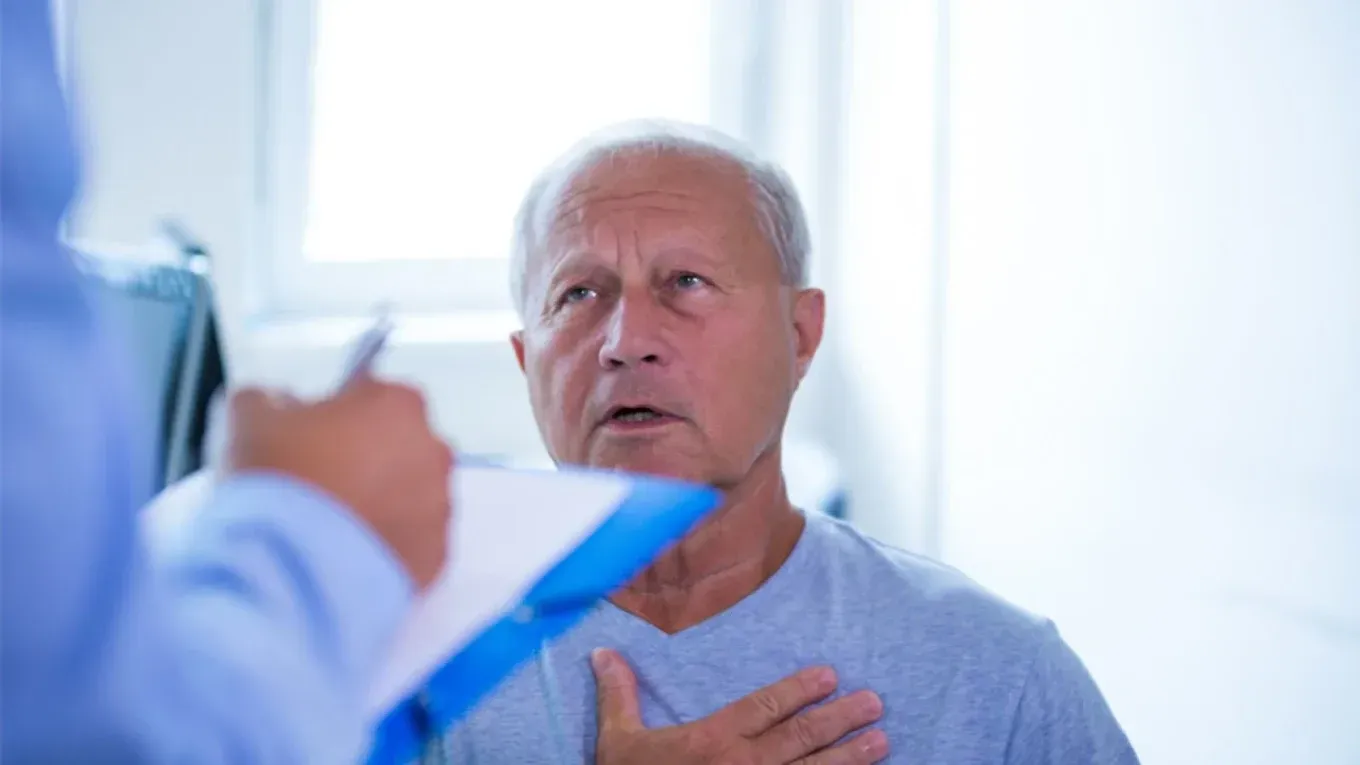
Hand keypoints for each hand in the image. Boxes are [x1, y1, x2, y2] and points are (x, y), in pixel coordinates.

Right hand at [223, 377, 454, 588]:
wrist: (292, 574)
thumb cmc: (278, 482)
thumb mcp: (250, 421)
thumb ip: (268, 399)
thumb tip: (279, 403)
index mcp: (398, 404)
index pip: (371, 395)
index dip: (337, 416)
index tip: (309, 441)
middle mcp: (433, 451)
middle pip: (398, 446)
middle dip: (365, 459)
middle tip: (318, 486)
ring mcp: (440, 507)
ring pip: (409, 495)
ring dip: (379, 502)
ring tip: (329, 528)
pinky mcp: (437, 557)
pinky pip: (411, 541)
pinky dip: (385, 545)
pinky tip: (347, 556)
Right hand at [592, 648, 888, 764]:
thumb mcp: (617, 740)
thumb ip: (618, 694)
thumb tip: (603, 651)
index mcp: (712, 741)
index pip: (765, 708)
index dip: (799, 690)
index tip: (829, 675)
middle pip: (801, 737)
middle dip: (840, 718)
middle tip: (873, 702)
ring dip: (850, 757)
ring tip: (881, 740)